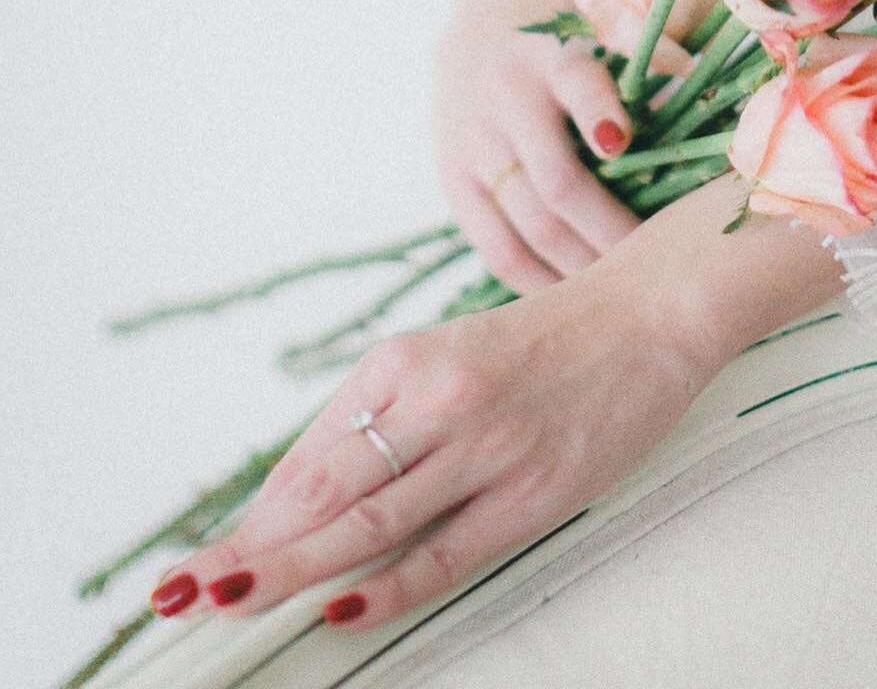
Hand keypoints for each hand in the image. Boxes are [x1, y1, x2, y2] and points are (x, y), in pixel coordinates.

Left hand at [157, 257, 714, 631]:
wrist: (648, 311)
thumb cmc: (546, 341)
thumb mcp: (451, 357)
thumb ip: (385, 419)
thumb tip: (307, 497)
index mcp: (405, 360)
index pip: (308, 458)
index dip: (251, 518)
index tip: (203, 561)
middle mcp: (435, 397)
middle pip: (322, 491)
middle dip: (247, 549)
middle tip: (183, 592)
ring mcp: (485, 445)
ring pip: (368, 523)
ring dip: (291, 570)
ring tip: (230, 604)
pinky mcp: (533, 488)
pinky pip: (446, 550)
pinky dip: (388, 585)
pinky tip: (340, 610)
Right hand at [434, 23, 640, 294]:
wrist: (478, 37)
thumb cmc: (569, 49)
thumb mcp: (603, 33)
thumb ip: (647, 59)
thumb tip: (694, 78)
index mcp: (555, 57)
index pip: (578, 83)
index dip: (600, 113)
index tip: (624, 146)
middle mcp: (507, 99)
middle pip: (559, 182)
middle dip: (613, 231)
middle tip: (662, 267)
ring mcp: (473, 146)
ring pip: (530, 228)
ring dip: (582, 268)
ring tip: (629, 297)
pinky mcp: (454, 184)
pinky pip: (497, 251)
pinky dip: (539, 284)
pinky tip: (577, 301)